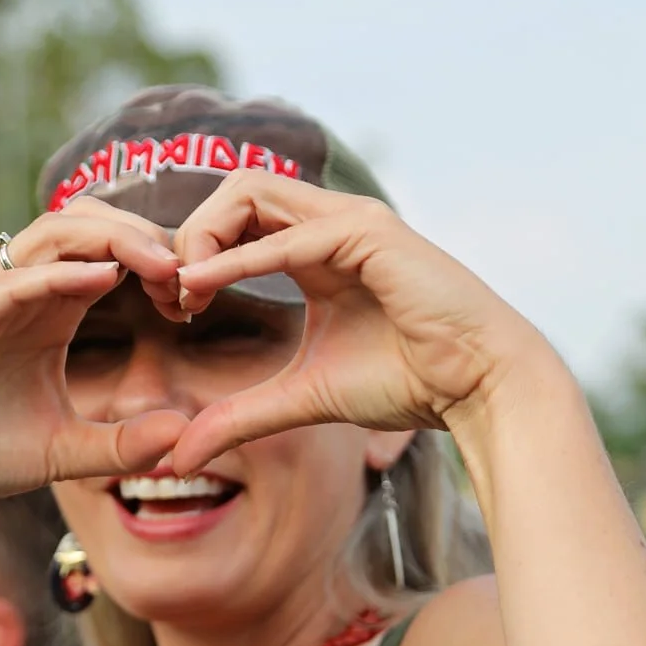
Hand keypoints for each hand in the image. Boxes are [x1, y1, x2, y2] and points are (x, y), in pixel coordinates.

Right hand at [0, 202, 187, 505]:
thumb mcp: (64, 452)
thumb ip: (121, 444)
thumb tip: (184, 433)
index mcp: (48, 308)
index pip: (109, 253)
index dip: (157, 262)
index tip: (194, 298)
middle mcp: (18, 289)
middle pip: (86, 224)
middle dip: (144, 237)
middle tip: (190, 274)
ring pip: (51, 233)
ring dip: (112, 241)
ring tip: (162, 268)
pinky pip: (10, 281)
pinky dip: (57, 274)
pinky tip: (102, 280)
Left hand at [169, 173, 539, 474]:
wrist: (475, 387)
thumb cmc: (407, 383)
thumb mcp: (302, 398)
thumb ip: (240, 417)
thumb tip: (180, 458)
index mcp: (316, 248)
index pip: (235, 217)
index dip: (193, 253)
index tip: (175, 311)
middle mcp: (331, 223)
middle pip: (236, 187)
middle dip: (189, 233)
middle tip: (170, 294)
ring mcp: (352, 221)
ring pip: (254, 189)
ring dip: (206, 233)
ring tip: (184, 288)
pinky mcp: (371, 234)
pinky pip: (290, 235)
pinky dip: (239, 258)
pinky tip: (204, 286)